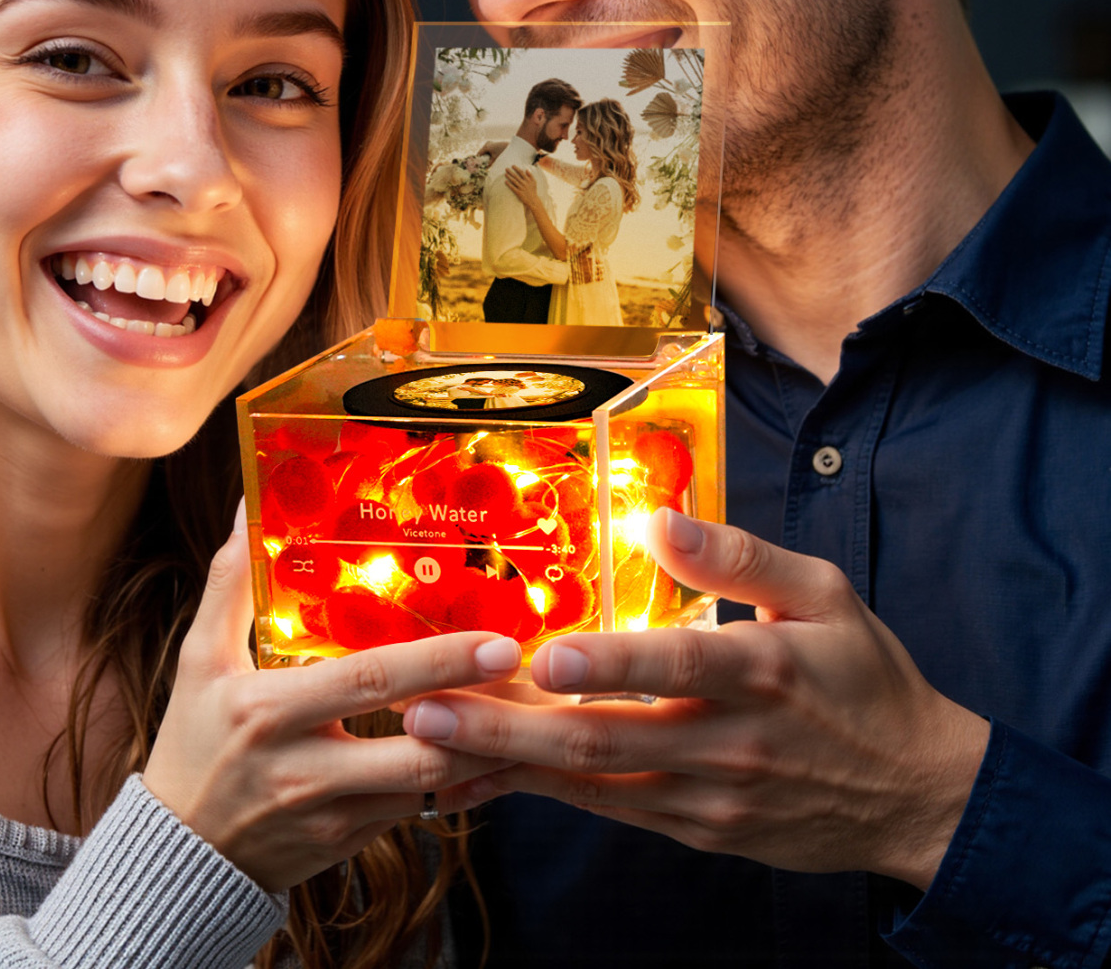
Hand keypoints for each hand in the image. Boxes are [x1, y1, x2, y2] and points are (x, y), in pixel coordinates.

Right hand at [142, 505, 520, 891]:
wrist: (180, 857)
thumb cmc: (193, 741)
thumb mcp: (198, 660)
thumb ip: (229, 584)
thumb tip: (245, 506)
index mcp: (270, 710)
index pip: (368, 681)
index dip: (438, 661)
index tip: (495, 640)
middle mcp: (306, 769)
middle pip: (417, 745)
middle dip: (483, 714)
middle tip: (533, 675)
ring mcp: (333, 815)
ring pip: (428, 785)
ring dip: (481, 748)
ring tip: (528, 709)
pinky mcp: (351, 844)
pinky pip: (417, 809)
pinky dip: (456, 778)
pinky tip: (490, 746)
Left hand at [402, 509, 989, 890]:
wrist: (917, 796)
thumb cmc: (866, 679)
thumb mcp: (824, 593)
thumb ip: (738, 554)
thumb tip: (656, 518)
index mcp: (766, 670)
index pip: (678, 665)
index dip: (610, 665)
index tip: (543, 658)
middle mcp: (731, 742)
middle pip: (610, 739)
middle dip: (510, 726)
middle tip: (429, 708)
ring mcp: (711, 796)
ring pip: (596, 784)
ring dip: (509, 762)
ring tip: (430, 743)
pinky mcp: (699, 830)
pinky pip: (610, 810)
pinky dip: (545, 793)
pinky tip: (488, 774)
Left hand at [504, 165, 539, 205]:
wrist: (532, 200)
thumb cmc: (533, 190)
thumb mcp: (534, 182)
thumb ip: (530, 175)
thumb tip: (526, 169)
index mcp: (528, 180)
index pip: (521, 173)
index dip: (516, 169)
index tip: (512, 166)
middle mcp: (524, 183)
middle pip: (516, 176)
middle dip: (511, 172)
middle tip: (506, 168)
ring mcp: (521, 188)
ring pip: (514, 181)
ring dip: (509, 177)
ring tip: (505, 174)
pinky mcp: (518, 193)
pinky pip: (513, 187)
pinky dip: (509, 184)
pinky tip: (505, 181)